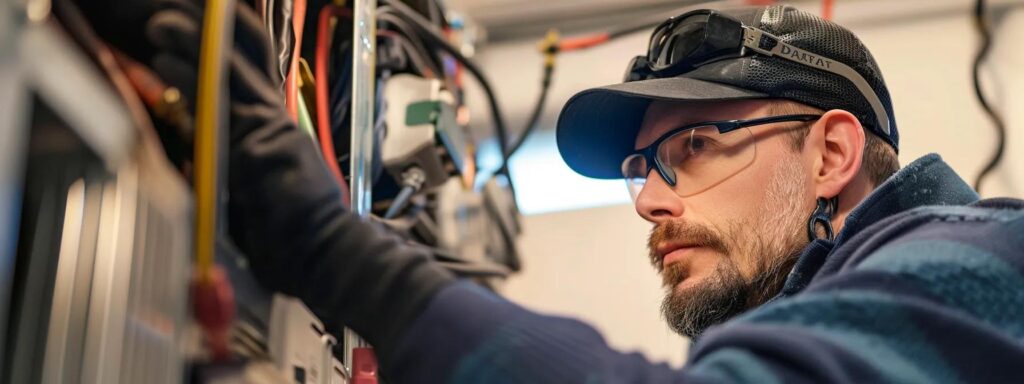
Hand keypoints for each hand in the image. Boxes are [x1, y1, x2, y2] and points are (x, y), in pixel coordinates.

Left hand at [145, 0, 454, 363]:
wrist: (328, 257)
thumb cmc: (299, 243)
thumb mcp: (261, 196)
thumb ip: (237, 170)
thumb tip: (204, 159)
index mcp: (277, 136)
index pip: (252, 78)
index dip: (233, 47)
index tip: (211, 24)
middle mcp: (276, 127)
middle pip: (244, 63)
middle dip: (210, 35)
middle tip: (175, 17)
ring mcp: (270, 133)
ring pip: (228, 76)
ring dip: (193, 47)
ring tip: (163, 27)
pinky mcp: (259, 146)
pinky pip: (222, 105)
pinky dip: (194, 79)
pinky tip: (170, 61)